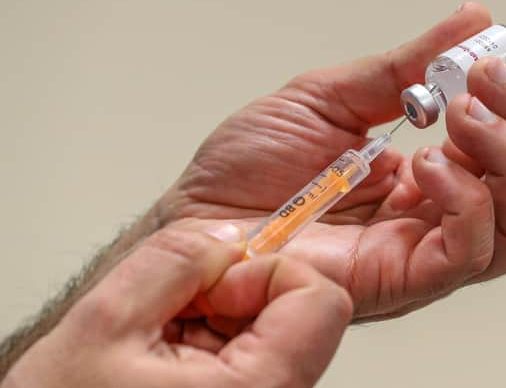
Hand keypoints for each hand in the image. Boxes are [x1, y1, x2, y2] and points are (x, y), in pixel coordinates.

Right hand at [2, 220, 351, 387]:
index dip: (268, 273)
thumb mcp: (108, 321)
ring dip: (230, 312)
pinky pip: (265, 348)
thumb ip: (177, 260)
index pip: (320, 300)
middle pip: (304, 311)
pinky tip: (179, 347)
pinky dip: (225, 333)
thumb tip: (227, 236)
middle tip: (186, 303)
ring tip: (173, 331)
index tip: (218, 281)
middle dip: (244, 291)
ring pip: (283, 326)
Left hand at [153, 2, 505, 320]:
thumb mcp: (329, 97)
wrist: (198, 220)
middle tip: (490, 76)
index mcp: (421, 174)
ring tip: (466, 111)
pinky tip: (426, 162)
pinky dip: (466, 200)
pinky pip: (467, 254)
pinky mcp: (399, 280)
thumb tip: (471, 23)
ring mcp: (418, 251)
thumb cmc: (249, 167)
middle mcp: (429, 215)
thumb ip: (402, 67)